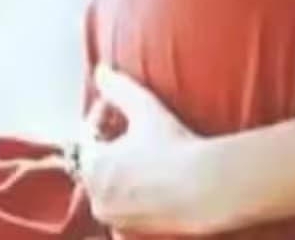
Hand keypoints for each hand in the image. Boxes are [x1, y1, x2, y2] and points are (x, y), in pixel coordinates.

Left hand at [76, 65, 220, 235]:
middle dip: (111, 145)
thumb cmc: (175, 150)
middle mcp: (97, 198)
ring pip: (111, 188)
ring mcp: (116, 220)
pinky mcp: (135, 234)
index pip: (87, 136)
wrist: (207, 190)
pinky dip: (134, 195)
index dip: (103, 116)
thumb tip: (100, 70)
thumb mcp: (145, 109)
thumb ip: (118, 87)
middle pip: (97, 164)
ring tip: (147, 155)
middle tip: (135, 130)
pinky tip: (155, 181)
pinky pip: (126, 209)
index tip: (120, 108)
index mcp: (93, 168)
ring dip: (122, 171)